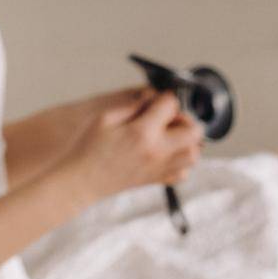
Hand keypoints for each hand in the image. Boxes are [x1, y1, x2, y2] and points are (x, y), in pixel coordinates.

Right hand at [57, 90, 202, 207]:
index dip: (165, 98)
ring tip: (170, 136)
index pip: (171, 105)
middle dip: (185, 119)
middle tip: (169, 119)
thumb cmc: (89, 148)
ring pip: (194, 155)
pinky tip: (167, 154)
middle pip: (194, 131)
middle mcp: (157, 152)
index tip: (156, 101)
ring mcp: (160, 168)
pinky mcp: (157, 180)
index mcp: (142, 132)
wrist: (83, 180)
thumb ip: (134, 106)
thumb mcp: (106, 117)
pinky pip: (183, 173)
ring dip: (188, 142)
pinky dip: (182, 162)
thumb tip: (153, 98)